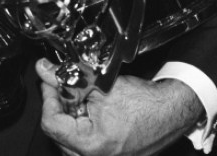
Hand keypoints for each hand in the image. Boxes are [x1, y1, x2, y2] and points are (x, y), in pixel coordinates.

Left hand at [36, 60, 202, 155]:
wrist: (172, 111)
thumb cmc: (147, 104)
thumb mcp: (100, 85)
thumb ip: (68, 79)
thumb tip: (44, 70)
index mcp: (91, 147)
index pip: (51, 123)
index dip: (48, 97)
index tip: (51, 82)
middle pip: (58, 132)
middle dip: (59, 105)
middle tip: (63, 85)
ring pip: (70, 137)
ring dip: (71, 113)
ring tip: (81, 96)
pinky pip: (84, 141)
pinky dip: (83, 122)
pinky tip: (90, 107)